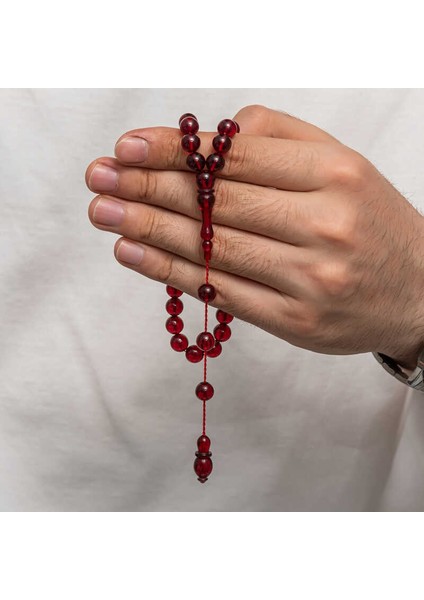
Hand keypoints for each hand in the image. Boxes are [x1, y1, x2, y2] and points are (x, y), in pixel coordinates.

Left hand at [86, 105, 423, 369]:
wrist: (418, 290)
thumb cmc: (369, 221)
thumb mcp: (340, 165)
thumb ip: (278, 141)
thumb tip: (203, 140)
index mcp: (336, 175)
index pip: (237, 157)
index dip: (175, 150)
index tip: (127, 145)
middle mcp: (324, 226)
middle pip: (217, 202)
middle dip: (149, 185)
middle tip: (99, 176)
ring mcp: (309, 279)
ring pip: (212, 247)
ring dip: (148, 228)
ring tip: (104, 211)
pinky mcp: (296, 320)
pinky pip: (221, 291)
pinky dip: (170, 272)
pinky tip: (132, 252)